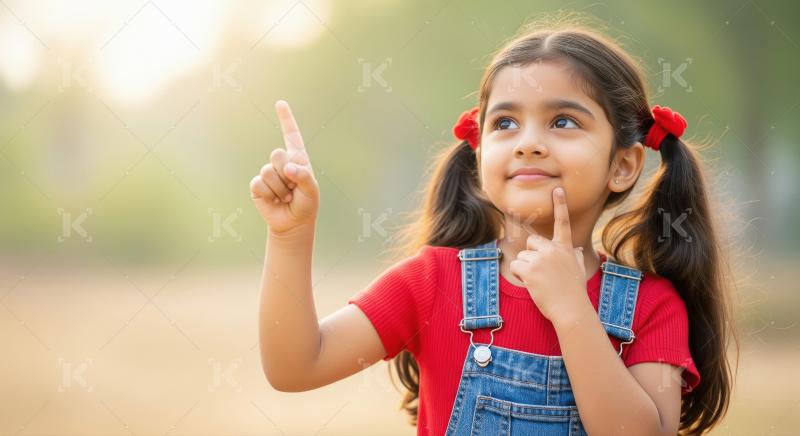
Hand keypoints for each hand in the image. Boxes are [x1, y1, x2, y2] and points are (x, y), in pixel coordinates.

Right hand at [250, 100, 318, 235]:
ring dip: (280, 188)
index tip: (280, 103)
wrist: (293, 223)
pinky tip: (275, 201)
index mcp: (297, 158)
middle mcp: (281, 163)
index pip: (292, 135)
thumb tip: (288, 168)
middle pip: (277, 154)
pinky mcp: (257, 185)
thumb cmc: (306, 204)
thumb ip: (304, 176)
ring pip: (268, 171)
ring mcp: (268, 173)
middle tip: (292, 188)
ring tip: (285, 196)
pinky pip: (259, 184)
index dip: (286, 119)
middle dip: (286, 173)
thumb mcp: (312, 190)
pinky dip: (269, 194)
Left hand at [509, 186, 589, 323]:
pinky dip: (520, 276)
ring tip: (540, 282)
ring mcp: (541, 259)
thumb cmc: (573, 292)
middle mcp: (553, 250)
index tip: (557, 189)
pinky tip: (533, 284)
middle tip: (542, 272)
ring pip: (522, 257)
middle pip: (531, 243)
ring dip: (526, 270)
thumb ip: (574, 256)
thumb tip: (575, 249)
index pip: (562, 223)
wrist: (571, 309)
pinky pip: (516, 267)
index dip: (560, 205)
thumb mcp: (577, 270)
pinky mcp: (530, 269)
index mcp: (565, 248)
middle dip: (531, 255)